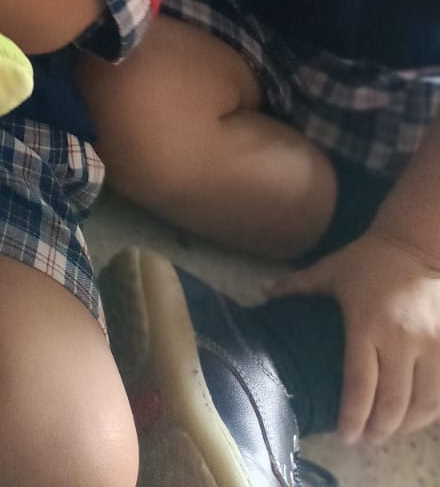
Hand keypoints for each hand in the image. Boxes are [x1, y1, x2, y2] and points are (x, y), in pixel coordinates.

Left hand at [266, 229, 439, 442]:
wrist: (413, 245)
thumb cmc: (367, 261)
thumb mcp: (330, 271)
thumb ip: (297, 286)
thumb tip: (262, 292)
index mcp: (366, 323)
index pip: (360, 381)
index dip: (354, 415)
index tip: (346, 436)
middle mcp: (400, 339)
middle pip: (393, 400)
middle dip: (380, 429)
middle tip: (367, 441)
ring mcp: (430, 344)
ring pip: (423, 403)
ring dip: (406, 425)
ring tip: (388, 433)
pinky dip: (430, 411)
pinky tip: (415, 417)